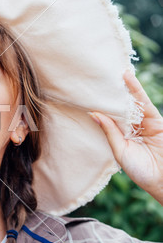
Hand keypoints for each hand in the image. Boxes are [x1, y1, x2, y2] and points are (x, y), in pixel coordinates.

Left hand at [89, 71, 162, 204]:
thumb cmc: (140, 171)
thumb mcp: (120, 150)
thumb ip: (110, 131)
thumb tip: (94, 113)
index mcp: (120, 136)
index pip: (108, 117)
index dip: (100, 106)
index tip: (86, 94)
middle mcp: (131, 128)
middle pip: (119, 107)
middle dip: (110, 94)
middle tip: (97, 77)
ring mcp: (144, 123)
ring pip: (131, 103)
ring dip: (123, 87)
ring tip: (111, 72)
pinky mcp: (156, 120)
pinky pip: (144, 103)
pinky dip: (136, 90)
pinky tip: (127, 78)